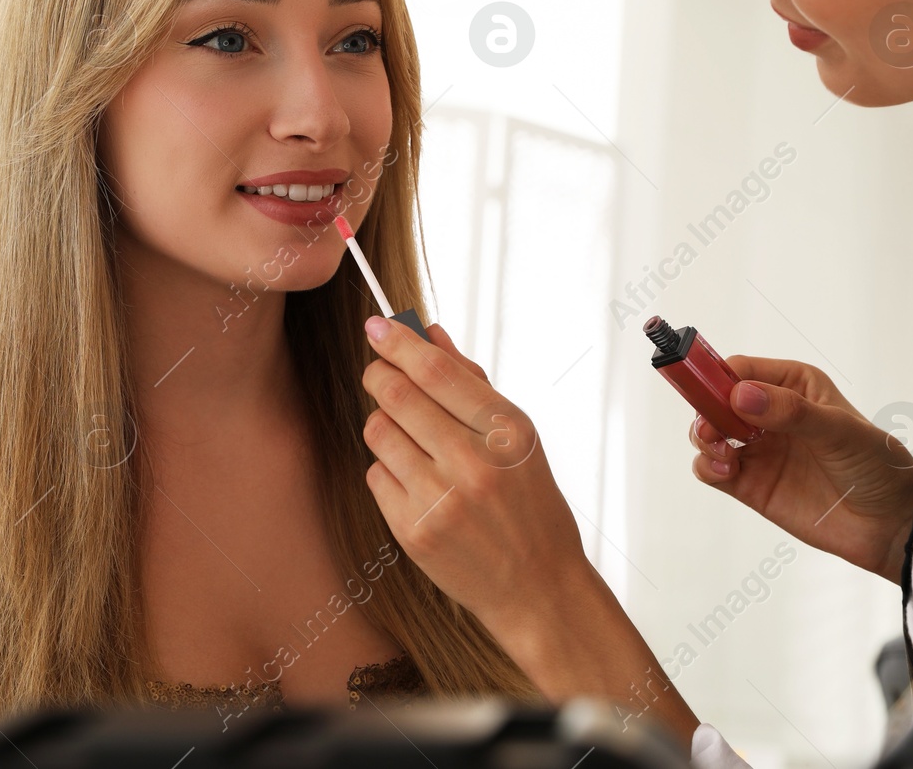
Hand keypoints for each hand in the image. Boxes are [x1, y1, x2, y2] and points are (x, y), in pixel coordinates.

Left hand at [359, 316, 579, 634]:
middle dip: (378, 374)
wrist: (537, 586)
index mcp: (506, 431)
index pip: (435, 369)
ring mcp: (440, 499)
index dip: (398, 341)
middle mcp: (473, 462)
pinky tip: (417, 482)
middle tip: (378, 371)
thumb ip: (472, 383)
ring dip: (384, 424)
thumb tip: (429, 333)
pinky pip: (376, 475)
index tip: (376, 326)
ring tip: (410, 437)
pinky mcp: (413, 531)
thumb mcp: (518, 438)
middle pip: (396, 393)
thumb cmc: (529, 503)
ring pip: (378, 431)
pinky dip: (388, 470)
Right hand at [690, 355, 912, 582]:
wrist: (891, 527)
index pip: (741, 369)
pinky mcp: (750, 483)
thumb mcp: (841, 431)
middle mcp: (769, 413)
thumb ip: (792, 411)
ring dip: (704, 437)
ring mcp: (758, 449)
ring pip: (708, 432)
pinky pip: (711, 468)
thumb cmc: (878, 468)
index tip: (708, 394)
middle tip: (713, 430)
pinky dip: (707, 466)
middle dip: (705, 410)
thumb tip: (741, 395)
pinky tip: (725, 470)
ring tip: (722, 452)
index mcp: (793, 385)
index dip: (718, 378)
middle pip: (715, 399)